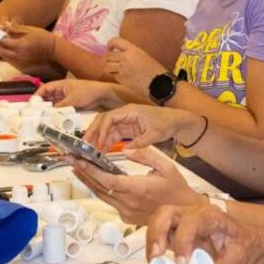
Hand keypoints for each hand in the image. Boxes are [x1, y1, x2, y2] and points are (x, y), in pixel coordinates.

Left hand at [0, 23, 55, 70]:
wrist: (53, 49)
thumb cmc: (43, 37)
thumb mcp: (29, 30)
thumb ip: (16, 29)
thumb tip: (5, 26)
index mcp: (21, 46)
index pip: (3, 41)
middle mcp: (19, 55)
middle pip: (0, 51)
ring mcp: (20, 60)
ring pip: (3, 55)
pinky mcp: (21, 62)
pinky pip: (8, 57)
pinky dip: (3, 52)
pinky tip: (1, 46)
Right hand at [36, 79, 124, 109]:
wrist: (103, 95)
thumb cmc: (89, 91)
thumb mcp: (73, 99)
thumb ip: (61, 106)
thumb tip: (51, 113)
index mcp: (61, 85)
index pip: (45, 88)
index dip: (38, 95)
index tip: (33, 103)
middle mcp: (62, 91)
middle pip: (48, 97)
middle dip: (42, 104)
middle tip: (36, 113)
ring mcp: (66, 98)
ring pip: (54, 104)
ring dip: (50, 110)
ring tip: (44, 117)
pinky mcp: (71, 105)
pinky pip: (61, 109)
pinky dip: (57, 113)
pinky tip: (54, 118)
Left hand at [71, 146, 201, 224]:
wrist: (184, 215)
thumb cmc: (177, 189)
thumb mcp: (166, 167)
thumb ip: (146, 156)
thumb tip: (128, 150)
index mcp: (139, 189)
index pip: (109, 180)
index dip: (91, 171)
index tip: (79, 160)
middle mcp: (129, 203)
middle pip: (100, 187)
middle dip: (83, 172)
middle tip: (70, 158)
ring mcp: (127, 212)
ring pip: (102, 195)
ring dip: (88, 181)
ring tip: (76, 166)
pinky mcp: (126, 217)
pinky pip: (109, 201)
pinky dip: (99, 189)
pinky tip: (92, 179)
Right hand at [82, 104, 200, 149]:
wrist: (177, 121)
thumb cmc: (168, 122)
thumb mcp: (155, 134)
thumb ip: (140, 142)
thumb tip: (125, 151)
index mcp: (130, 111)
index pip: (109, 118)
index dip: (101, 130)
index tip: (98, 143)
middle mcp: (125, 115)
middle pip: (103, 122)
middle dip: (93, 133)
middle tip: (85, 146)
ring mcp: (125, 122)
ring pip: (106, 129)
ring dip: (98, 139)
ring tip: (91, 152)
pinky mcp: (128, 129)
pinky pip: (113, 135)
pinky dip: (107, 143)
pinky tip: (102, 152)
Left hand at [104, 37, 167, 97]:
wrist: (160, 84)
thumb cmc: (155, 71)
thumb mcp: (144, 56)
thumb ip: (130, 53)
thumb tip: (118, 54)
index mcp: (133, 50)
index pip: (115, 41)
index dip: (110, 44)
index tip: (110, 48)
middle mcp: (126, 58)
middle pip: (108, 55)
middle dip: (108, 59)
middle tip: (111, 62)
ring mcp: (123, 69)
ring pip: (107, 66)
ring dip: (108, 68)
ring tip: (114, 70)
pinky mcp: (122, 80)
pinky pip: (112, 75)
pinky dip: (114, 76)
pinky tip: (121, 77)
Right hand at [145, 200, 258, 263]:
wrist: (244, 239)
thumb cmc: (241, 243)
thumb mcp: (237, 259)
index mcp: (211, 216)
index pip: (191, 222)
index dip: (183, 241)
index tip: (182, 263)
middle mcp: (193, 212)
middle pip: (166, 213)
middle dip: (157, 233)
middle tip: (156, 257)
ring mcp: (182, 219)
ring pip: (158, 219)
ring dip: (152, 240)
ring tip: (153, 261)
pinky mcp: (175, 229)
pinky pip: (159, 231)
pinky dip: (153, 245)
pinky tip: (156, 260)